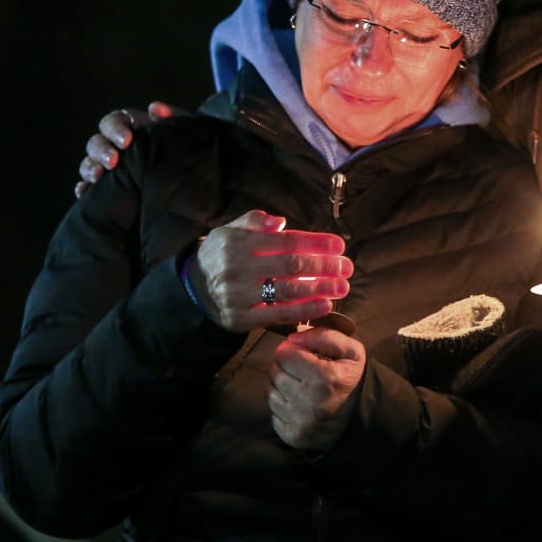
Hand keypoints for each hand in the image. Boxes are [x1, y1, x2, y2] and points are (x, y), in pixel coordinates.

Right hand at [74, 101, 175, 197]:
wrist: (189, 178)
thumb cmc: (182, 149)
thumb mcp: (181, 132)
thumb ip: (172, 116)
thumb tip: (155, 108)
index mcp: (129, 128)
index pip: (113, 122)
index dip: (115, 129)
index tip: (127, 140)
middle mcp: (114, 146)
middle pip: (96, 142)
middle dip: (101, 151)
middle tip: (112, 161)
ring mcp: (107, 166)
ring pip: (89, 163)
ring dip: (90, 168)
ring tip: (98, 178)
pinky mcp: (106, 187)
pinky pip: (88, 187)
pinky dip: (84, 189)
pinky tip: (85, 193)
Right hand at [190, 211, 351, 331]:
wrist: (194, 287)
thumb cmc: (222, 254)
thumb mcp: (230, 230)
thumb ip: (254, 221)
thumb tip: (280, 222)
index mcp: (237, 243)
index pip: (285, 242)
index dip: (315, 243)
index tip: (339, 245)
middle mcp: (237, 269)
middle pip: (290, 266)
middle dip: (323, 266)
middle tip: (347, 267)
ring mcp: (238, 296)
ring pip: (287, 292)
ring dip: (320, 289)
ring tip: (342, 286)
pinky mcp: (240, 319)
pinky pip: (277, 315)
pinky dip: (304, 311)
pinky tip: (325, 305)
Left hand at [268, 327, 364, 451]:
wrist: (362, 417)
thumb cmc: (352, 379)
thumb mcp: (350, 350)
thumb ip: (323, 335)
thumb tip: (292, 337)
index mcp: (324, 378)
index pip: (284, 354)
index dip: (292, 350)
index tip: (302, 354)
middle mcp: (309, 402)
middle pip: (274, 373)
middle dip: (285, 367)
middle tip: (301, 370)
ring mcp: (299, 422)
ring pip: (270, 393)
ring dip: (281, 386)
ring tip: (299, 386)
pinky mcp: (292, 436)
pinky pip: (273, 414)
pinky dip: (282, 406)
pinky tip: (298, 404)